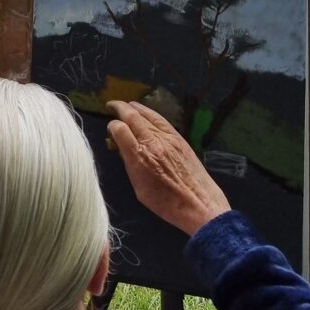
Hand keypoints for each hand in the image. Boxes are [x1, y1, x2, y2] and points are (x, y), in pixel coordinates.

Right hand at [106, 99, 230, 237]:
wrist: (199, 204)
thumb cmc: (166, 203)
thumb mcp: (139, 188)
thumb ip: (129, 163)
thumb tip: (122, 147)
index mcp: (139, 157)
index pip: (120, 130)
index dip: (112, 126)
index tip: (111, 130)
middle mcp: (152, 143)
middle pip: (132, 117)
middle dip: (119, 108)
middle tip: (111, 105)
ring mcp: (167, 139)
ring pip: (147, 115)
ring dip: (134, 108)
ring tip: (126, 105)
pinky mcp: (179, 138)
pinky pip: (161, 120)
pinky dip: (150, 113)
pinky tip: (145, 112)